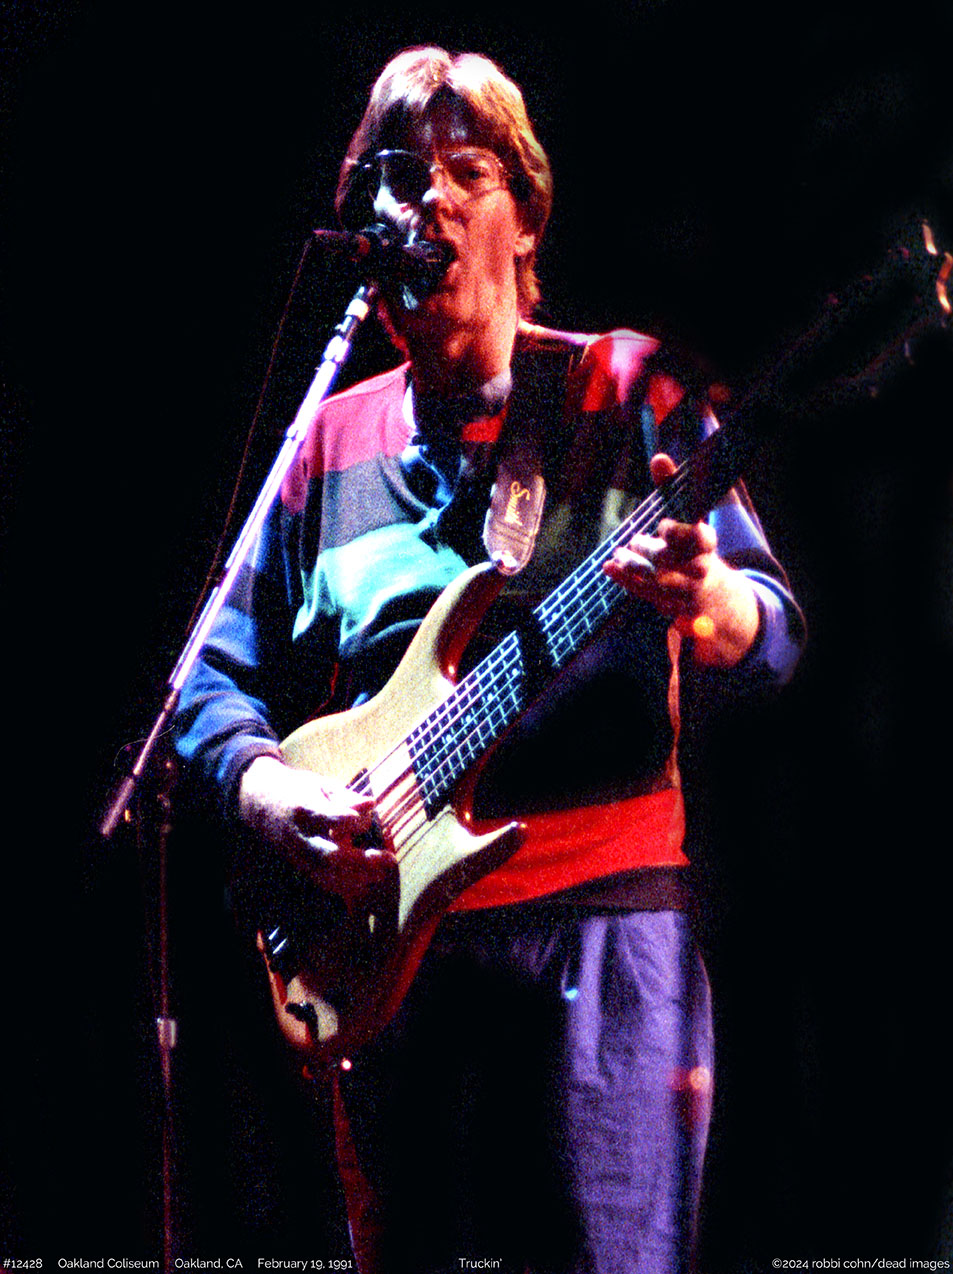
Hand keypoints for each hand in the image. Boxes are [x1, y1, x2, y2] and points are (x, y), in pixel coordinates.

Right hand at [238, 754, 389, 901]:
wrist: (262, 805)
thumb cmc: (297, 791)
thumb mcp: (320, 785)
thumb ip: (346, 796)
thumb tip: (371, 804)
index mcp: (304, 809)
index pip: (325, 817)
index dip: (345, 820)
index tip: (363, 819)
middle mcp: (300, 836)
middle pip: (329, 854)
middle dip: (360, 861)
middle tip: (386, 858)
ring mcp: (299, 855)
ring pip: (328, 874)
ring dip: (357, 878)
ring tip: (381, 873)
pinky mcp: (299, 866)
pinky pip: (323, 881)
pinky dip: (344, 885)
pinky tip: (365, 881)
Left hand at [603, 453, 759, 667]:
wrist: (712, 595)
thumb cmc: (693, 546)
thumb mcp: (688, 516)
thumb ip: (672, 488)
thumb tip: (658, 458)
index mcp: (706, 544)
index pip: (697, 538)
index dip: (678, 532)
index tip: (663, 526)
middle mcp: (699, 569)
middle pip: (672, 560)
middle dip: (650, 550)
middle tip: (635, 540)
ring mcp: (685, 590)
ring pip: (656, 580)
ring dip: (633, 566)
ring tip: (618, 554)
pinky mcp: (670, 606)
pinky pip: (645, 594)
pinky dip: (624, 580)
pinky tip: (608, 567)